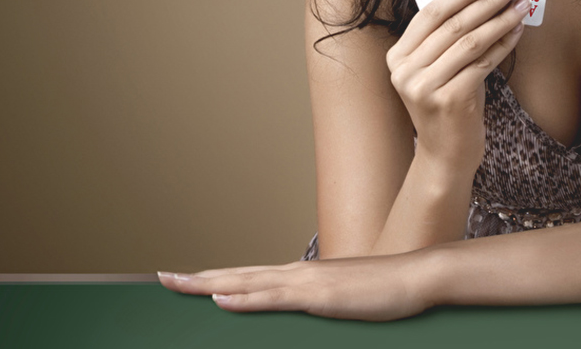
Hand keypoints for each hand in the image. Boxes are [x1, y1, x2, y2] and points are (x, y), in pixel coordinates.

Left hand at [158, 256, 429, 320]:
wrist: (418, 277)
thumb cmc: (388, 289)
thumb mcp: (347, 299)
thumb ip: (321, 302)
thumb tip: (306, 307)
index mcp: (303, 276)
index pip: (250, 277)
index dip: (217, 278)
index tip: (188, 278)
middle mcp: (298, 273)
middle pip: (238, 275)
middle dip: (198, 278)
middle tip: (162, 278)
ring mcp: (306, 283)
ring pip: (247, 282)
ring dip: (209, 284)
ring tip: (177, 284)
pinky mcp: (318, 297)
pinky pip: (273, 298)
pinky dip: (244, 298)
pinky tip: (221, 300)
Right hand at [387, 0, 528, 171]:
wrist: (446, 156)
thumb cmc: (449, 105)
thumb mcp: (439, 69)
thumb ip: (449, 38)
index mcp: (397, 57)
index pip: (431, 13)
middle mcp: (405, 71)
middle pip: (452, 24)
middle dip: (486, 1)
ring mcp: (424, 87)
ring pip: (470, 41)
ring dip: (500, 19)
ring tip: (521, 4)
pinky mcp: (449, 100)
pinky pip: (483, 63)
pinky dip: (504, 43)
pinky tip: (518, 30)